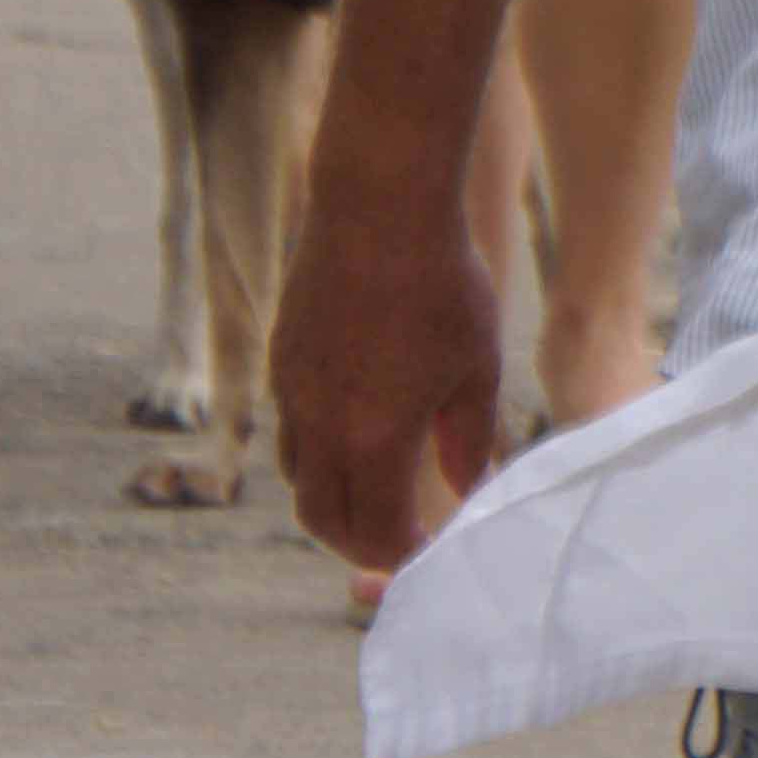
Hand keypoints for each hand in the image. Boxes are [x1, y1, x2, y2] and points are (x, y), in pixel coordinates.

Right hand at [272, 142, 514, 571]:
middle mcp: (320, 424)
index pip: (378, 531)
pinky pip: (291, 430)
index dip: (406, 553)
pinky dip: (318, 453)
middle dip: (361, 543)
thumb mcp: (475, 367)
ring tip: (378, 492)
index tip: (433, 551)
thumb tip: (467, 492)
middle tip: (400, 539)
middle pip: (323, 520)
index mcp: (373, 438)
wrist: (378, 204)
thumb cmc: (443, 282)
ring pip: (299, 478)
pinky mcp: (282, 358)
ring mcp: (292, 390)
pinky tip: (356, 432)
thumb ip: (468, 441)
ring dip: (334, 500)